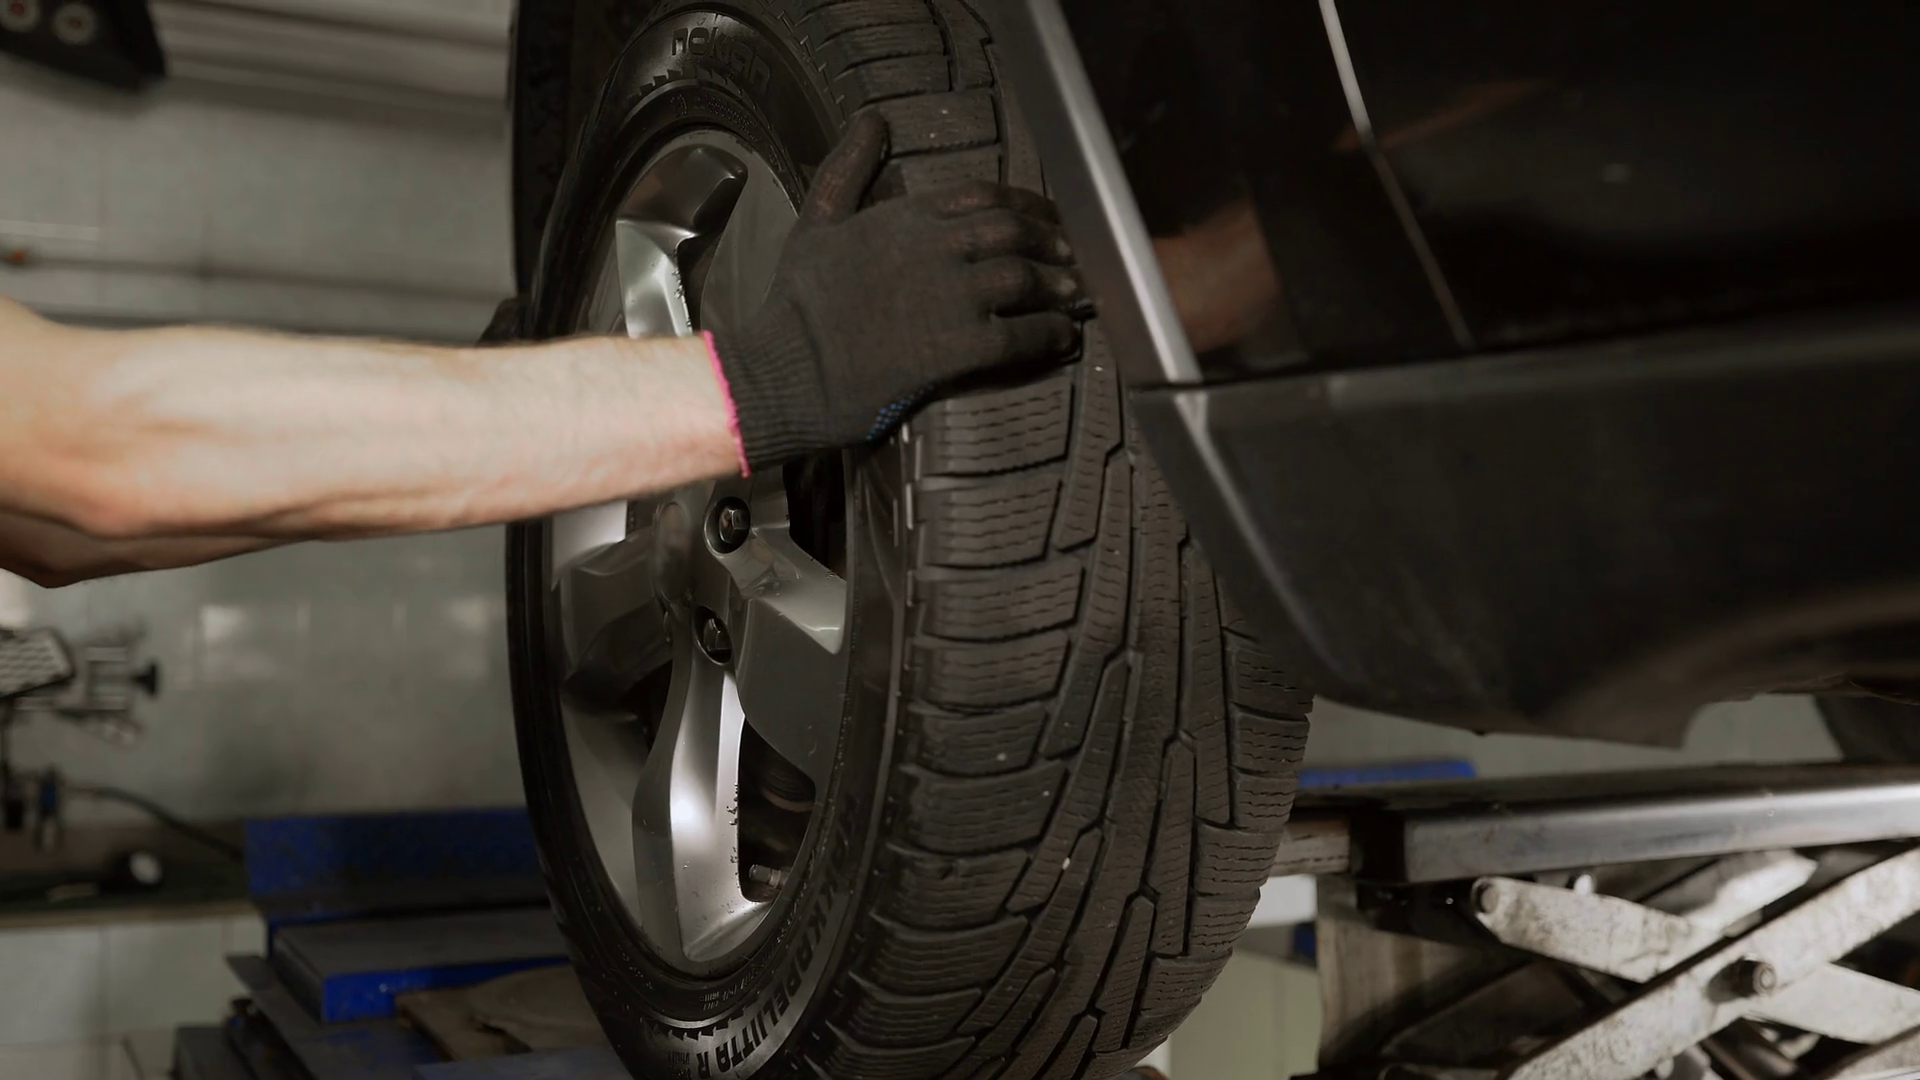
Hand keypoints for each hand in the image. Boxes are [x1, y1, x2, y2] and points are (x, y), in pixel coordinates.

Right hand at [706, 111, 1081, 473]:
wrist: (783, 371)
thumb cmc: (795, 302)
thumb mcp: (816, 220)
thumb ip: (848, 167)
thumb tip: (871, 118)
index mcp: (905, 216)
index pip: (984, 195)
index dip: (1025, 206)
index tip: (1044, 220)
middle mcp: (934, 248)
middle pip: (1014, 231)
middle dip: (1051, 241)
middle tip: (1072, 257)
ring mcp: (949, 298)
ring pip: (1024, 278)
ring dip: (1058, 287)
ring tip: (1074, 296)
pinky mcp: (957, 348)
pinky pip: (1021, 334)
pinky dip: (1050, 334)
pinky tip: (1062, 337)